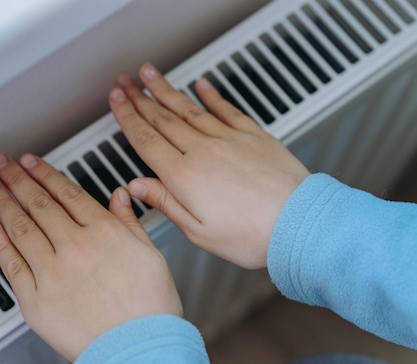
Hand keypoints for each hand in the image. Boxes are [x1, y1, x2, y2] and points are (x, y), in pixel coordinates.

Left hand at [0, 154, 181, 361]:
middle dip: (16, 180)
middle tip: (0, 164)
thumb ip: (130, 223)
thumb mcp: (151, 255)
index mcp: (105, 233)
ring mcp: (52, 273)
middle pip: (39, 204)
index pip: (67, 193)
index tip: (30, 162)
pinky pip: (12, 265)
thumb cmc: (150, 309)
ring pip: (20, 228)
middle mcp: (75, 247)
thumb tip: (119, 196)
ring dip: (1, 201)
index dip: (44, 174)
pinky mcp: (35, 300)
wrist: (138, 352)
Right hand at [109, 63, 308, 268]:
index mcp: (185, 177)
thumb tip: (137, 186)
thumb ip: (166, 203)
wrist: (300, 224)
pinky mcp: (253, 136)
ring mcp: (229, 139)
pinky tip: (200, 85)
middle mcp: (203, 151)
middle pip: (163, 118)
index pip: (146, 140)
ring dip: (166, 89)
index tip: (116, 101)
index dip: (128, 117)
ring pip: (189, 108)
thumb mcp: (198, 231)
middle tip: (125, 81)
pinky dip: (211, 95)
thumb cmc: (253, 235)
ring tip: (150, 73)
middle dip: (140, 97)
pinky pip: (226, 109)